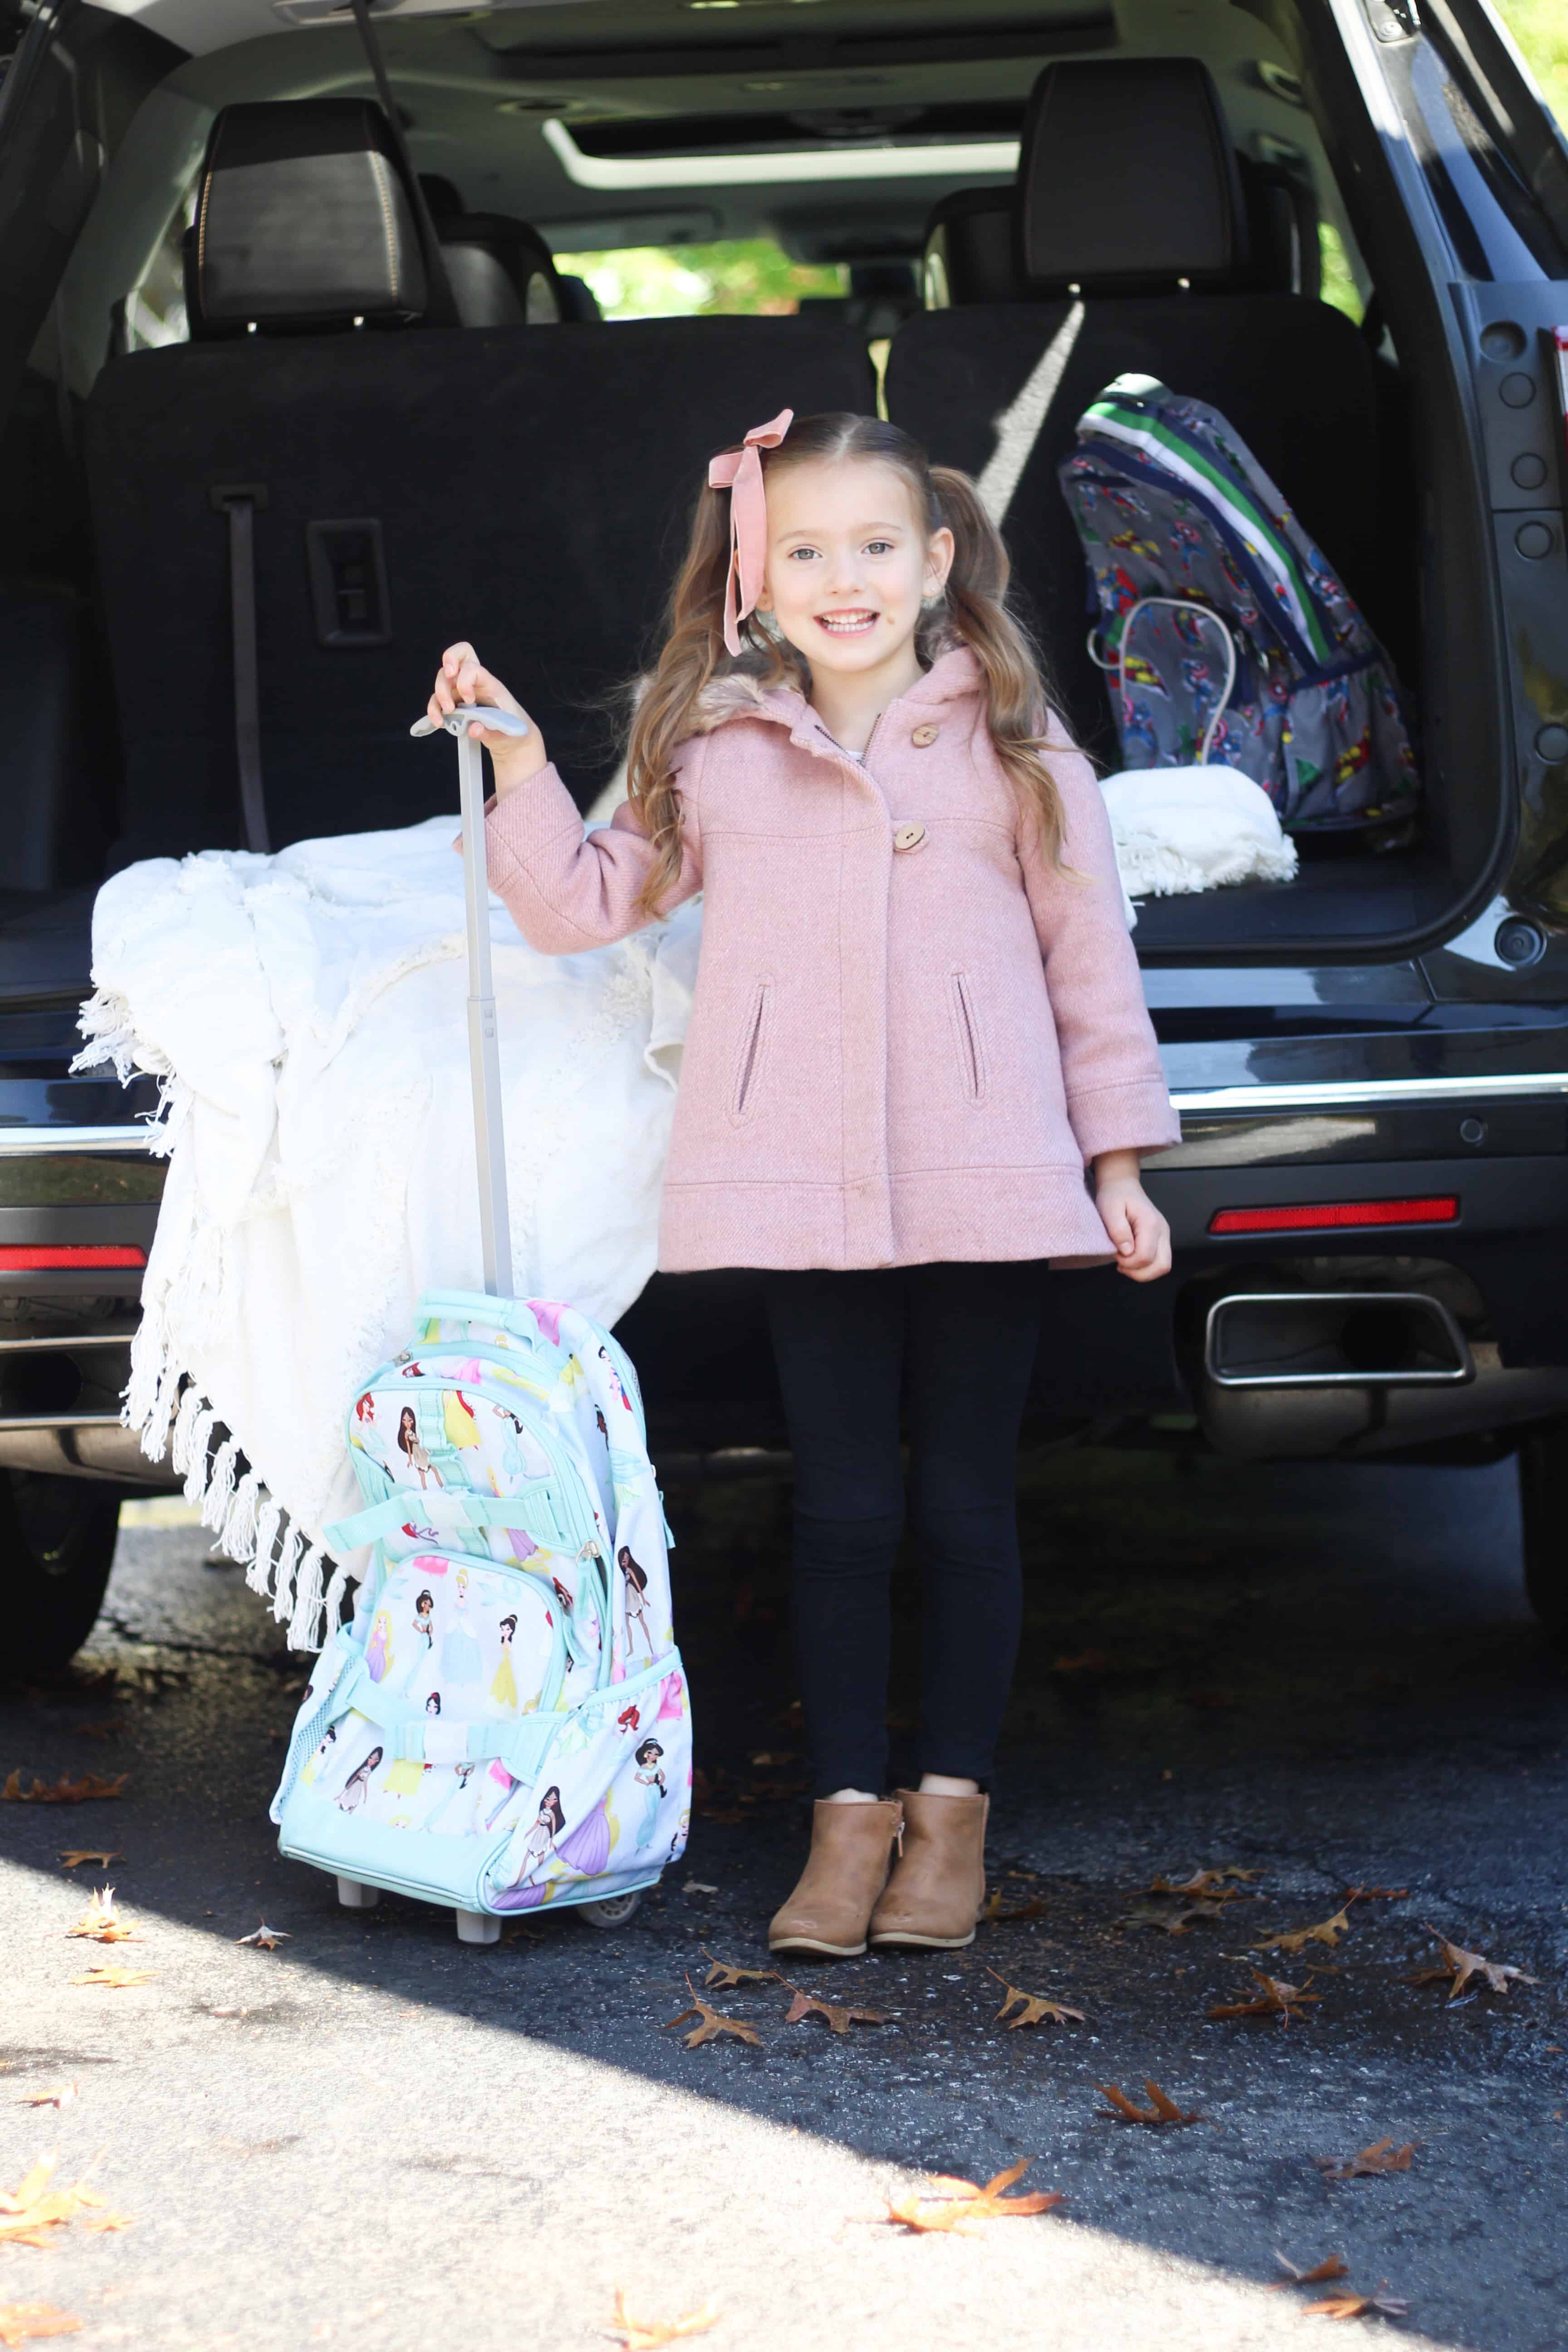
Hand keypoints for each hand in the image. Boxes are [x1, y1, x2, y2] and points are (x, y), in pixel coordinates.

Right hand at [428, 642, 546, 795]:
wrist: (512, 738)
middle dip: (445, 681)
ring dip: (438, 696)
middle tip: (450, 704)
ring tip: (446, 716)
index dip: (465, 680)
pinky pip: (437, 700)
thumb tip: (473, 729)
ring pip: (442, 678)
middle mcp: (474, 682)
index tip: (470, 701)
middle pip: (453, 662)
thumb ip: (492, 732)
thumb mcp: (509, 733)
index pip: (472, 667)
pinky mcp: (454, 704)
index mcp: (490, 684)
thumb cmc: (513, 729)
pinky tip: (439, 723)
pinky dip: (434, 709)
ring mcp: (462, 691)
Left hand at [1093, 1152, 1170, 1281]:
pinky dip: (1145, 1267)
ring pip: (1163, 1267)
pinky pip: (1159, 1261)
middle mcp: (1163, 1231)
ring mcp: (1165, 1236)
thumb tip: (1126, 1251)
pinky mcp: (1161, 1240)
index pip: (1145, 1257)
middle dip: (1138, 1272)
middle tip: (1120, 1263)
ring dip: (1143, 1272)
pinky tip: (1130, 1258)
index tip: (1114, 1253)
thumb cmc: (1114, 1196)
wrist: (1122, 1186)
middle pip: (1161, 1266)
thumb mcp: (1109, 1209)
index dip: (1128, 1262)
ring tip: (1125, 1261)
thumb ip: (1118, 1230)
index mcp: (1151, 1223)